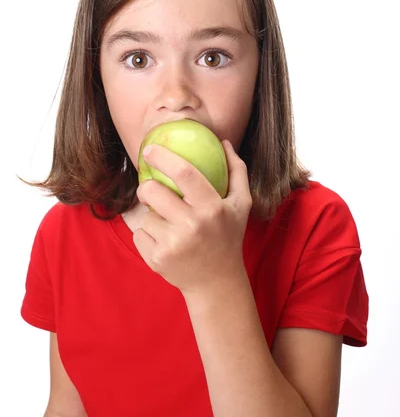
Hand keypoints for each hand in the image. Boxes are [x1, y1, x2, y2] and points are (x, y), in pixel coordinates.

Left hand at [134, 140, 252, 295]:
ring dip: (153, 215)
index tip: (150, 150)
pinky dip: (147, 235)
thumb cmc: (228, 236)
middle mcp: (192, 225)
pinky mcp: (157, 259)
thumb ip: (237, 171)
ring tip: (170, 225)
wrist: (217, 283)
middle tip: (152, 190)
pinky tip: (165, 242)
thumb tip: (224, 142)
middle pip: (152, 191)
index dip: (164, 157)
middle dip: (146, 187)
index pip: (184, 173)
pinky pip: (139, 234)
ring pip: (146, 214)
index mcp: (212, 208)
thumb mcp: (241, 205)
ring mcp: (173, 244)